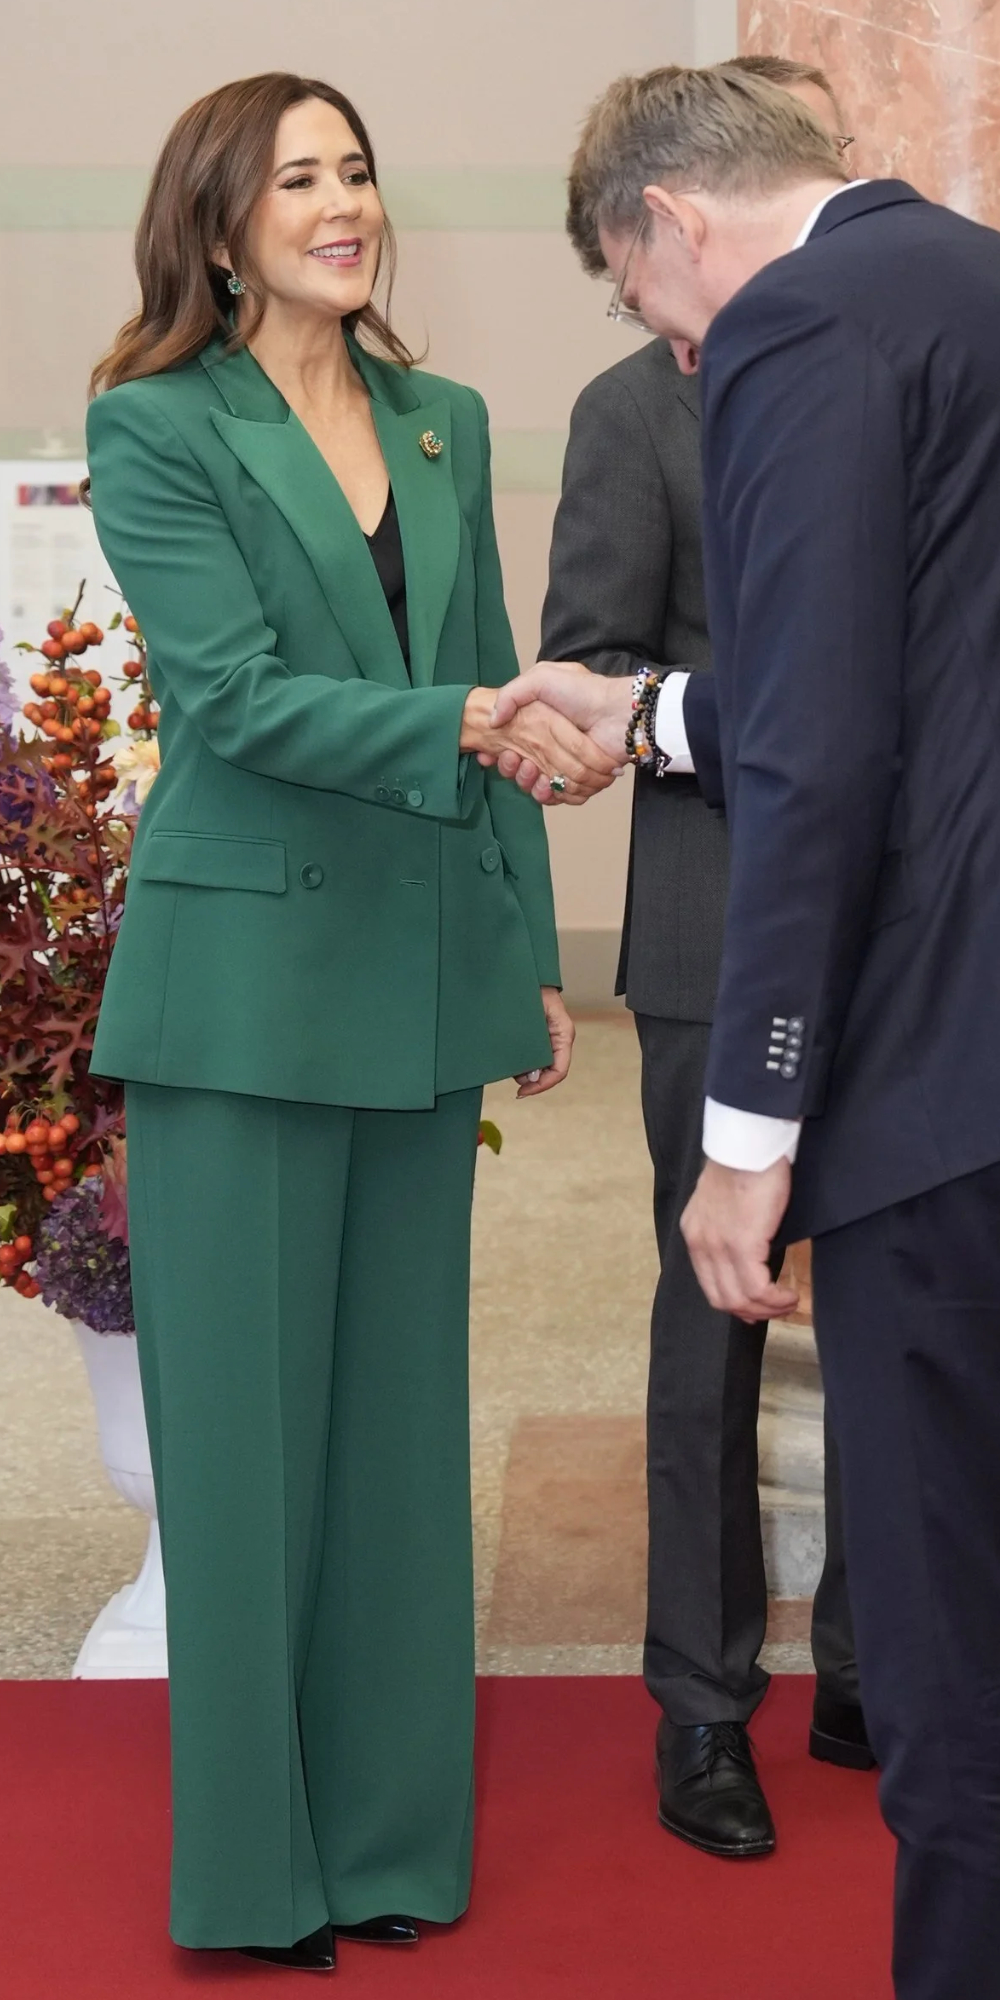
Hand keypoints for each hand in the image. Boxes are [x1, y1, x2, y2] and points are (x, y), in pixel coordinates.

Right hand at [461, 685, 617, 803]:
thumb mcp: (541, 678)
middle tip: (513, 761)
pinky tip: (545, 784)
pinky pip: (561, 797)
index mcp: (543, 727)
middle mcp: (554, 748)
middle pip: (523, 770)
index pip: (514, 748)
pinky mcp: (583, 782)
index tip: (491, 753)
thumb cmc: (583, 693)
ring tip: (529, 771)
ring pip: (539, 786)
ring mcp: (569, 766)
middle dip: (512, 769)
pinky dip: (551, 795)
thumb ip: (511, 694)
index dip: (501, 754)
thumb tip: (493, 720)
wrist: (618, 713)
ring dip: (528, 783)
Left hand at [515, 988, 574, 1095]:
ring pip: (540, 1065)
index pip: (559, 1071)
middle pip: (549, 1071)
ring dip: (524, 1071)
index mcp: (563, 1035)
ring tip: (509, 1067)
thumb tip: (529, 1074)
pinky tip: (509, 1059)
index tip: (522, 1093)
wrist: (522, 970)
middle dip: (530, 1080)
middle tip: (512, 1079)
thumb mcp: (533, 1017)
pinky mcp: (537, 1036)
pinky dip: (521, 1061)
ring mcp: (548, 1038)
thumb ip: (533, 1045)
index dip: (542, 1086)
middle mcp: (558, 1039)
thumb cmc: (530, 987)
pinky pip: (533, 1054)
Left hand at [681, 1158, 798, 1324]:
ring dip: (767, 1308)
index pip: (710, 1284)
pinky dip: (775, 1298)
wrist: (750, 1143)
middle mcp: (701, 1243)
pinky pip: (756, 1288)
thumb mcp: (726, 1202)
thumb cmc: (746, 1164)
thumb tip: (751, 1255)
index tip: (758, 1307)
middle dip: (752, 1311)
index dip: (735, 1303)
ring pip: (739, 1299)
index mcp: (695, 1233)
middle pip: (721, 1299)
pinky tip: (790, 1294)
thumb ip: (731, 1229)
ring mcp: (718, 1245)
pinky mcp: (741, 1243)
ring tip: (788, 1302)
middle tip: (778, 1309)